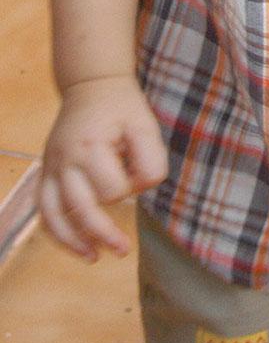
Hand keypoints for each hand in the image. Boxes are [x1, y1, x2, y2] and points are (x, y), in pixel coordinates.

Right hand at [40, 76, 167, 261]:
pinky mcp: (45, 172)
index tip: (138, 175)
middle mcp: (66, 160)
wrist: (91, 85)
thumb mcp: (146, 125)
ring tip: (94, 257)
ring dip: (73, 241)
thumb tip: (140, 190)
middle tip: (122, 250)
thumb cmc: (122, 107)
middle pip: (80, 209)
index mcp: (92, 146)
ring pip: (54, 215)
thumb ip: (151, 159)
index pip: (112, 188)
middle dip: (102, 233)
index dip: (130, 189)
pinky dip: (55, 231)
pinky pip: (43, 209)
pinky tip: (73, 244)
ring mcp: (51, 167)